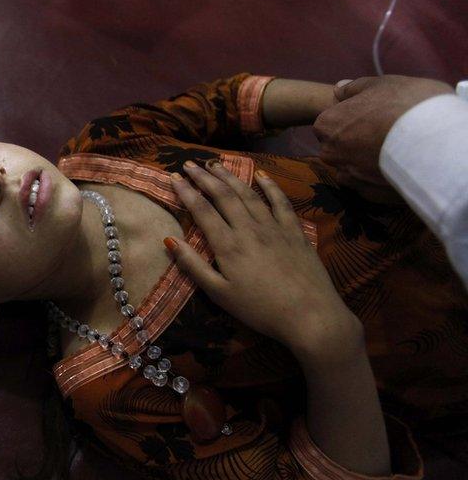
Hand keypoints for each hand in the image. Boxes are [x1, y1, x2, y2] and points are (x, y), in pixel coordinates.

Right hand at [167, 161, 362, 361]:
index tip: (174, 177)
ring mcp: (274, 227)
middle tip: (190, 164)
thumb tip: (170, 241)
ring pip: (248, 194)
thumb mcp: (219, 294)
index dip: (186, 192)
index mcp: (228, 245)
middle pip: (223, 195)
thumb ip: (194, 266)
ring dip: (230, 176)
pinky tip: (261, 175)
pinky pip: (280, 201)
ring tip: (216, 164)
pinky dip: (270, 186)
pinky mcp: (294, 231)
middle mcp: (249, 228)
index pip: (202, 210)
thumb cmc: (260, 309)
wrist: (309, 315)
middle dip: (204, 177)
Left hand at [313, 75, 452, 198]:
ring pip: (352, 168)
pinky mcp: (368, 194)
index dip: (352, 118)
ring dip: (366, 162)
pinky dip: (379, 178)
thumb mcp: (380, 84)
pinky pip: (369, 185)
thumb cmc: (405, 105)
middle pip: (339, 146)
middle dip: (356, 141)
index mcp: (328, 124)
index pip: (331, 122)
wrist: (434, 142)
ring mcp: (349, 175)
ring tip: (393, 151)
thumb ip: (354, 88)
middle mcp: (331, 153)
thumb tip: (339, 89)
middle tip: (385, 132)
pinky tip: (397, 168)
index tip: (374, 116)